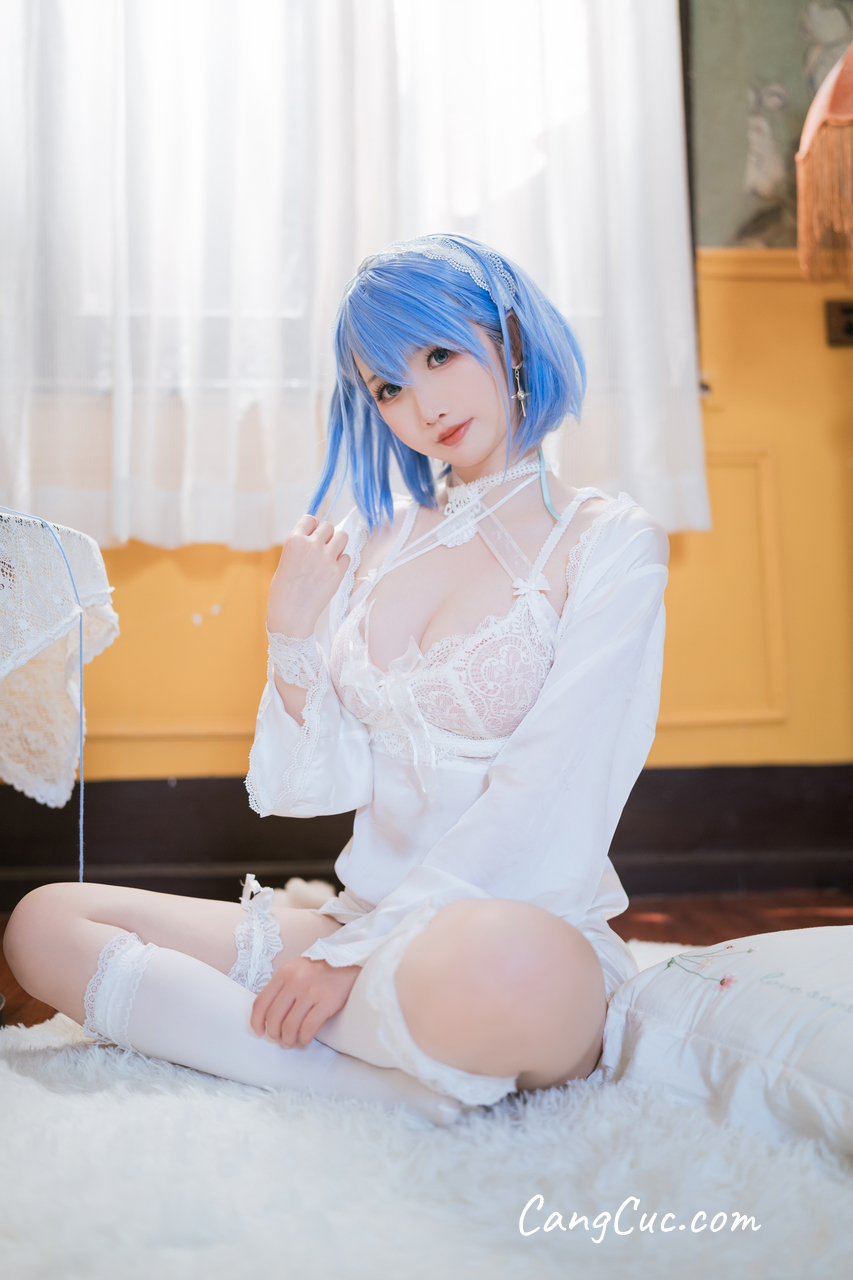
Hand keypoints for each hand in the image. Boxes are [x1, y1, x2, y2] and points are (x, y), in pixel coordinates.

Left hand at [250, 956, 359, 1047]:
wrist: (349, 960)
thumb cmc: (321, 968)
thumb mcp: (297, 969)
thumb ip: (282, 986)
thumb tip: (269, 1014)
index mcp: (284, 973)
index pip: (261, 1002)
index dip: (256, 1021)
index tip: (259, 1032)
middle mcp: (295, 981)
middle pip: (274, 1017)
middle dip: (274, 1034)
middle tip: (279, 1039)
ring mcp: (311, 991)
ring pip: (290, 1026)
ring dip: (289, 1039)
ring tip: (292, 1042)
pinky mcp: (326, 1001)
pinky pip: (308, 1028)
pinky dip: (304, 1038)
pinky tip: (306, 1039)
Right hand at [267, 514, 349, 637]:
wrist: (291, 614)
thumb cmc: (284, 590)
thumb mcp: (286, 560)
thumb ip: (301, 546)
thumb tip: (318, 536)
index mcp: (294, 540)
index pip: (310, 518)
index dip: (313, 526)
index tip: (313, 535)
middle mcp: (311, 545)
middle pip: (328, 526)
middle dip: (326, 535)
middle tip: (322, 548)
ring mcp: (327, 558)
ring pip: (342, 536)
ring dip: (338, 543)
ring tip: (331, 555)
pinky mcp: (338, 572)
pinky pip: (347, 557)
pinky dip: (342, 562)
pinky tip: (332, 570)